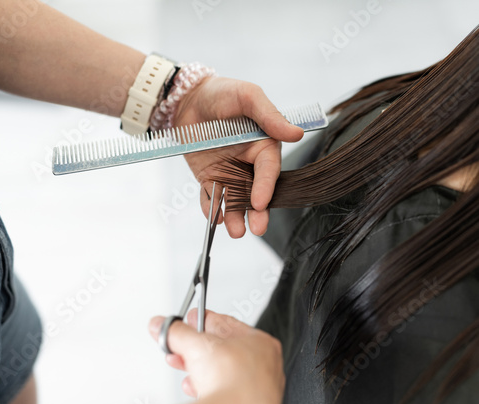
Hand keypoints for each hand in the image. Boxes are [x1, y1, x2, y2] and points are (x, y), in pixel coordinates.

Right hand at [149, 309, 284, 403]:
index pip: (227, 323)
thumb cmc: (234, 381)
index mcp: (260, 342)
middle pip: (220, 348)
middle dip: (193, 347)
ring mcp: (254, 386)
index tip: (189, 320)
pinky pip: (221, 389)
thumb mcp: (197, 345)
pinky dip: (204, 385)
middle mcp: (262, 364)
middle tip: (177, 345)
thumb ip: (177, 332)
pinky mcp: (242, 402)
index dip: (203, 320)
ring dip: (195, 367)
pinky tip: (193, 385)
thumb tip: (162, 325)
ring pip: (219, 370)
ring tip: (180, 363)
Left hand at [173, 77, 303, 237]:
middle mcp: (248, 163)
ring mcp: (228, 172)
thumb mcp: (248, 97)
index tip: (260, 202)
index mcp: (263, 145)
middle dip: (257, 212)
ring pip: (235, 199)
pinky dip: (213, 208)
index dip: (266, 186)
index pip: (268, 170)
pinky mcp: (209, 177)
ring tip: (236, 232)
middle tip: (257, 228)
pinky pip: (211, 196)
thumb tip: (297, 133)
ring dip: (236, 216)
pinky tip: (216, 218)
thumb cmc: (221, 93)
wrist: (186, 98)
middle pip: (255, 191)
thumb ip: (270, 116)